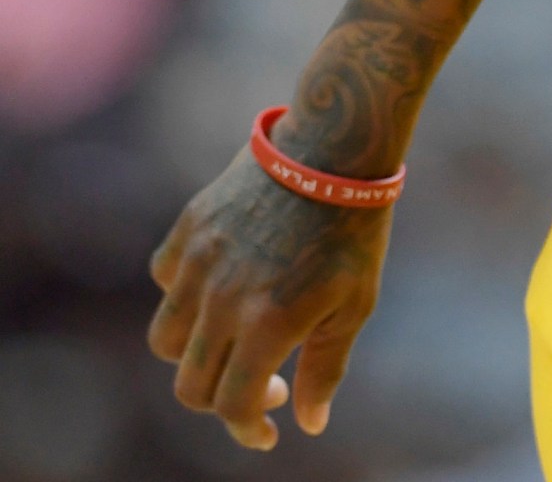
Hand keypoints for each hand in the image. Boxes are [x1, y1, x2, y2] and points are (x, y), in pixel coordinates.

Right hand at [148, 145, 392, 448]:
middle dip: (223, 399)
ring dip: (194, 354)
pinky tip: (223, 287)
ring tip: (236, 339)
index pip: (234, 404)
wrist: (334, 150)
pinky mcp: (186, 231)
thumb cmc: (354, 231)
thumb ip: (325, 368)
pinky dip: (184, 299)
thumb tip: (307, 423)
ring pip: (164, 340)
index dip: (249, 430)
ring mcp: (198, 264)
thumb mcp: (355, 304)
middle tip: (265, 383)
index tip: (267, 432)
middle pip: (191, 384)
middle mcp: (222, 299)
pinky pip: (165, 283)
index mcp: (268, 323)